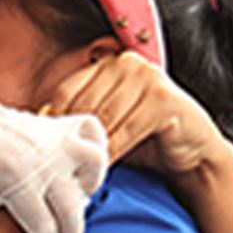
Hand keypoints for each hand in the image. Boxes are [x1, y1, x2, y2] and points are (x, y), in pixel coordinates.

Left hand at [0, 85, 106, 232]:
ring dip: (91, 190)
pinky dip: (96, 146)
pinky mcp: (53, 124)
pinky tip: (86, 168)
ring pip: (92, 166)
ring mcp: (50, 138)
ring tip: (81, 210)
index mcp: (16, 180)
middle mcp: (40, 159)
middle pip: (70, 211)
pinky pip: (90, 130)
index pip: (44, 230)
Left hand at [45, 51, 228, 178]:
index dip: (56, 120)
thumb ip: (78, 117)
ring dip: (93, 147)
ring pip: (104, 118)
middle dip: (74, 137)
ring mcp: (148, 77)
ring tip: (83, 168)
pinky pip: (127, 129)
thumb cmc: (144, 138)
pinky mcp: (163, 99)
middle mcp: (127, 63)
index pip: (67, 89)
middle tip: (64, 163)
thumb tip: (39, 124)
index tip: (48, 147)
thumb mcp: (106, 123)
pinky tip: (107, 165)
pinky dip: (114, 151)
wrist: (192, 153)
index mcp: (107, 64)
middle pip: (85, 104)